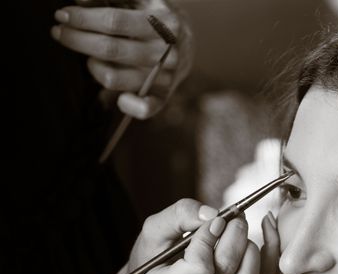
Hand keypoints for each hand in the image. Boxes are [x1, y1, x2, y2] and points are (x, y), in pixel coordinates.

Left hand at [51, 0, 193, 118]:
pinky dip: (128, 106)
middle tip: (59, 33)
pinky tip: (116, 98)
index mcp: (164, 22)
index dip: (84, 19)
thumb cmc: (155, 17)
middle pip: (112, 49)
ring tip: (87, 57)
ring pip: (116, 78)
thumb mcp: (141, 0)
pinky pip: (145, 108)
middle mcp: (168, 52)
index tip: (62, 16)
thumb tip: (79, 0)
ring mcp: (167, 76)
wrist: (187, 42)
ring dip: (93, 67)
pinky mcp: (164, 96)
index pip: (115, 21)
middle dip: (78, 40)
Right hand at [130, 199, 259, 273]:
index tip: (215, 219)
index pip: (199, 267)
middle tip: (235, 216)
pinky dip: (263, 258)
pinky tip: (256, 237)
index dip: (210, 238)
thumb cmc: (152, 255)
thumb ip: (178, 216)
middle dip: (235, 235)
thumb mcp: (153, 230)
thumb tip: (213, 214)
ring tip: (238, 230)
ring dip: (249, 248)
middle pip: (226, 269)